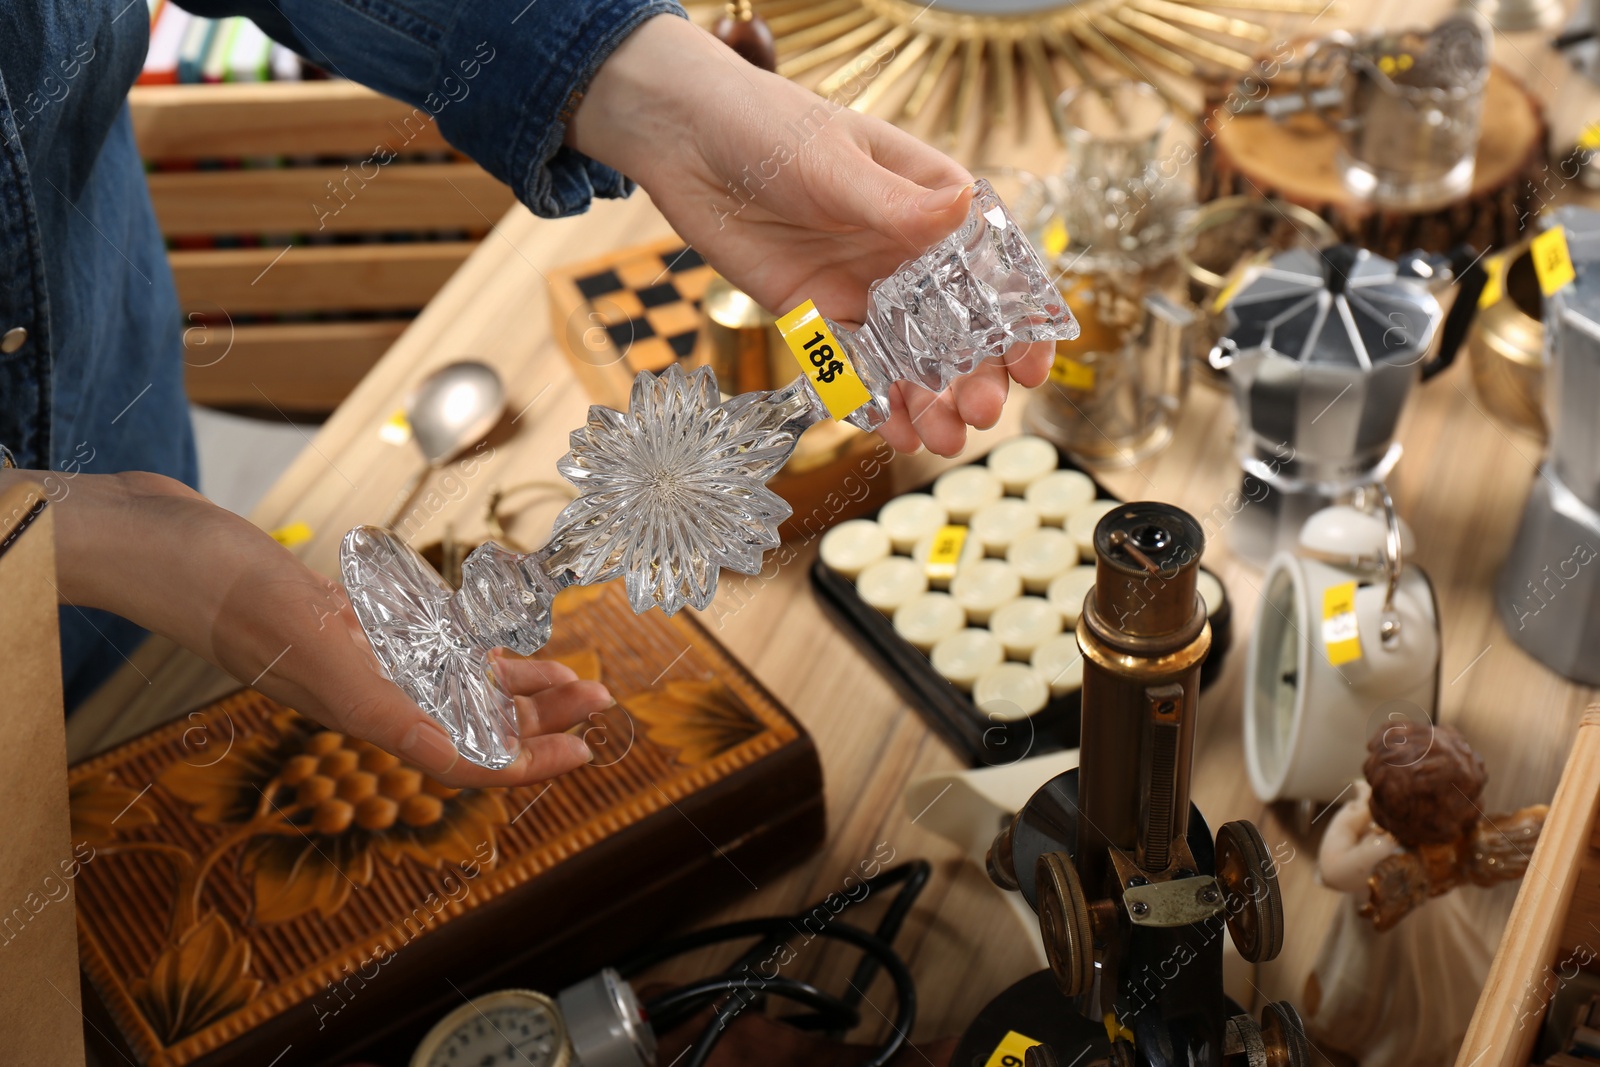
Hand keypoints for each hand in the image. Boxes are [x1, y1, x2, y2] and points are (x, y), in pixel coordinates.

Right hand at [27, 470, 603, 787]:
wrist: (162, 540)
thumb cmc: (229, 593)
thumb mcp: (319, 652)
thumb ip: (385, 708)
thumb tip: (459, 760)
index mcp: (366, 709)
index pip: (462, 753)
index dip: (526, 761)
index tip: (583, 754)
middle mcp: (366, 687)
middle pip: (469, 717)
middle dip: (540, 717)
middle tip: (601, 704)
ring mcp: (354, 650)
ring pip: (451, 678)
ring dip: (513, 683)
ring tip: (572, 679)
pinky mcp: (345, 612)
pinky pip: (418, 637)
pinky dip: (462, 641)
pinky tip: (496, 641)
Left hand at [569, 15, 1051, 456]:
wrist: (685, 142)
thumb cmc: (767, 125)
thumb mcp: (832, 160)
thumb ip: (890, 201)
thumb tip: (957, 209)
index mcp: (932, 201)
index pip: (993, 265)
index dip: (1020, 317)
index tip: (1031, 363)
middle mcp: (908, 250)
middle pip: (961, 324)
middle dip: (978, 373)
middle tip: (982, 412)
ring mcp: (866, 286)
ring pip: (915, 356)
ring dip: (935, 399)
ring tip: (946, 441)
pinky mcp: (820, 315)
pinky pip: (858, 368)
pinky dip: (880, 404)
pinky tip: (899, 435)